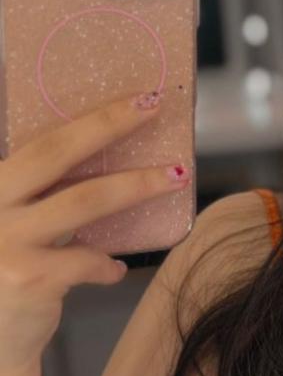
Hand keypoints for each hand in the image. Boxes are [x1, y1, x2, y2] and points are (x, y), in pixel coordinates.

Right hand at [0, 93, 189, 375]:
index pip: (41, 141)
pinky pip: (86, 259)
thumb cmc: (5, 275)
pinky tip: (113, 270)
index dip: (91, 117)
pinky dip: (106, 264)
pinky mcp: (27, 277)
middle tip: (154, 107)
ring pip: (84, 200)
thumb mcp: (11, 225)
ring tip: (172, 178)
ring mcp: (5, 241)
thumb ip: (39, 198)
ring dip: (136, 186)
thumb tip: (107, 160)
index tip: (137, 98)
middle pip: (56, 152)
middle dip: (109, 124)